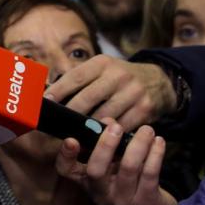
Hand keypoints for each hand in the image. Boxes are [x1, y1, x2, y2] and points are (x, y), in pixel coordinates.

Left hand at [44, 56, 175, 130]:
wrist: (159, 81)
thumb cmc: (117, 78)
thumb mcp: (101, 69)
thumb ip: (77, 80)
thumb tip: (48, 96)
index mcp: (102, 63)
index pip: (75, 77)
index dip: (58, 91)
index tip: (45, 104)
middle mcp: (118, 76)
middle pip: (87, 98)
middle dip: (69, 114)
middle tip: (54, 125)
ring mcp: (133, 93)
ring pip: (102, 116)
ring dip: (86, 129)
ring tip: (70, 136)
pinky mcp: (144, 110)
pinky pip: (120, 127)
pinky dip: (105, 136)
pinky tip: (93, 142)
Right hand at [56, 120, 175, 204]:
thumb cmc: (123, 177)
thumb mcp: (110, 163)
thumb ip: (105, 142)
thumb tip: (108, 122)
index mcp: (85, 181)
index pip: (66, 171)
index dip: (66, 156)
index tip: (71, 140)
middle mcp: (100, 193)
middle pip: (96, 170)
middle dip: (105, 146)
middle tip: (116, 127)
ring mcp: (122, 200)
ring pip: (128, 168)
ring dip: (138, 144)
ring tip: (146, 130)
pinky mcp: (144, 200)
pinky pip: (150, 173)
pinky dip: (155, 154)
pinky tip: (159, 141)